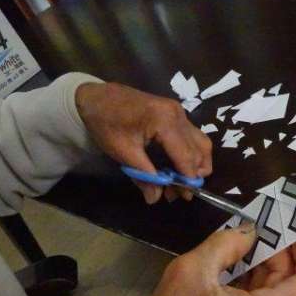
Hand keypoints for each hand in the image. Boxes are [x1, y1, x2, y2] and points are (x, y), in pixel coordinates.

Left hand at [75, 82, 212, 203]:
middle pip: (199, 149)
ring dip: (197, 164)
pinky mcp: (176, 114)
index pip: (185, 155)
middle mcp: (178, 115)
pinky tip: (178, 167)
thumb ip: (143, 176)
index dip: (187, 178)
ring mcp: (179, 112)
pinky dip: (190, 154)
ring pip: (201, 142)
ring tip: (182, 181)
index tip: (185, 196)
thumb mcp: (122, 152)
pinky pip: (193, 136)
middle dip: (193, 174)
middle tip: (180, 193)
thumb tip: (155, 199)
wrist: (95, 97)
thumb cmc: (106, 123)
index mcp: (165, 121)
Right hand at [121, 226, 295, 295]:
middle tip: (256, 233)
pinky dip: (256, 287)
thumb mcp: (191, 269)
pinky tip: (236, 271)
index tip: (291, 233)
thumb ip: (227, 243)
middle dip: (278, 256)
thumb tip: (252, 232)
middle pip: (292, 287)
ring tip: (241, 249)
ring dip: (265, 270)